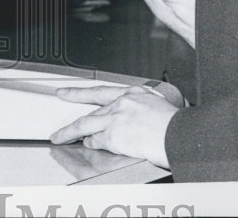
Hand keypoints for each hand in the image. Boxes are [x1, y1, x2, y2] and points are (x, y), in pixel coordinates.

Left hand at [50, 85, 178, 168]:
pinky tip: (87, 145)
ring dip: (70, 133)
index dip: (80, 93)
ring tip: (59, 138)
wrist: (180, 135)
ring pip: (85, 125)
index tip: (66, 92)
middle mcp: (122, 103)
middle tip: (57, 124)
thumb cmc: (176, 125)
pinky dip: (91, 144)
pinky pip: (96, 140)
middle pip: (90, 111)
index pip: (101, 92)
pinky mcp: (114, 134)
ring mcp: (116, 118)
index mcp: (133, 94)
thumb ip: (139, 111)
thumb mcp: (157, 107)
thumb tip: (132, 121)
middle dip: (72, 120)